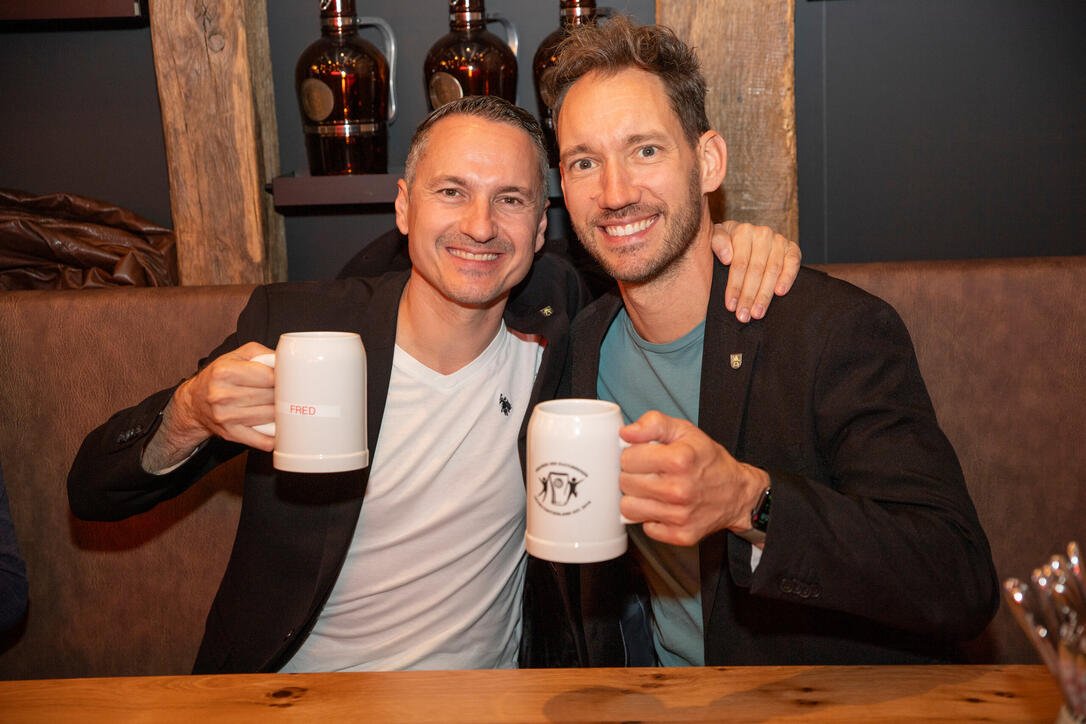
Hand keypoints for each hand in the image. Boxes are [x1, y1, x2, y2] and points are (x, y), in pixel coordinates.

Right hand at [142, 342, 275, 470]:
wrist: (194, 402)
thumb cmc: (218, 377)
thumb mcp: (236, 356)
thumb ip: (262, 354)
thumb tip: (286, 361)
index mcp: (224, 372)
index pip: (268, 376)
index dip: (282, 377)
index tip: (286, 378)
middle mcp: (222, 395)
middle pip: (270, 396)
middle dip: (283, 394)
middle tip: (285, 391)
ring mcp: (226, 416)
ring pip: (270, 416)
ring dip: (280, 411)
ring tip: (279, 404)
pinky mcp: (231, 434)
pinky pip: (261, 440)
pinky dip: (274, 437)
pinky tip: (279, 429)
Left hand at [618, 411, 769, 546]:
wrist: (737, 492)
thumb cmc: (709, 461)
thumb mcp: (685, 431)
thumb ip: (653, 424)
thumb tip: (626, 433)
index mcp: (679, 460)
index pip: (627, 458)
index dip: (633, 454)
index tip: (645, 456)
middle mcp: (679, 490)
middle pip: (625, 482)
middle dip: (633, 474)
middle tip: (650, 472)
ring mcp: (680, 516)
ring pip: (628, 508)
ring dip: (637, 498)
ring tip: (653, 489)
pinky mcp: (681, 535)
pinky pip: (645, 528)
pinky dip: (651, 518)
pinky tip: (663, 507)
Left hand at [710, 220, 801, 322]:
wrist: (744, 234)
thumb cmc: (728, 242)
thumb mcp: (715, 238)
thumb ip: (717, 242)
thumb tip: (727, 257)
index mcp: (743, 231)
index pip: (739, 264)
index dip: (735, 287)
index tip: (730, 306)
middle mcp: (762, 234)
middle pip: (756, 270)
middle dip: (749, 296)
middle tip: (743, 316)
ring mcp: (779, 240)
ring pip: (773, 270)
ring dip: (765, 294)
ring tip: (757, 313)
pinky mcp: (792, 248)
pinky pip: (793, 263)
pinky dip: (788, 278)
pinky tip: (780, 293)